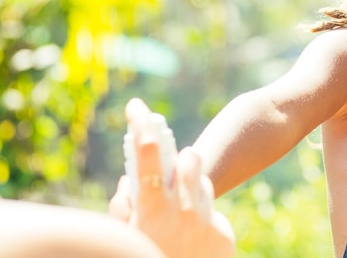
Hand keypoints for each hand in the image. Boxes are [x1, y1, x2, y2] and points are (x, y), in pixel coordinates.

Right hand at [109, 98, 234, 257]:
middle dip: (177, 153)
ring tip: (182, 191)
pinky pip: (210, 211)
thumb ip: (125, 209)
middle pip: (185, 162)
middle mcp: (180, 213)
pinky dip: (199, 214)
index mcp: (151, 213)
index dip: (141, 131)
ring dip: (190, 181)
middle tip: (169, 147)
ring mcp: (204, 223)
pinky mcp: (222, 235)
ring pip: (200, 182)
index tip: (138, 108)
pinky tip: (193, 232)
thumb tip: (128, 182)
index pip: (145, 162)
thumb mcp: (128, 237)